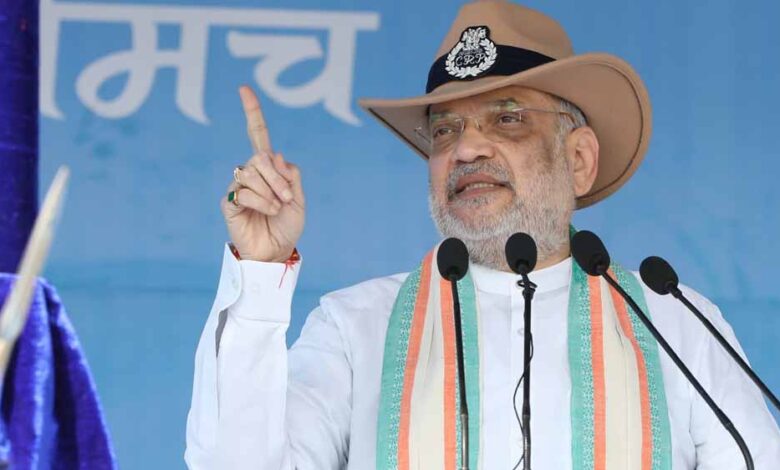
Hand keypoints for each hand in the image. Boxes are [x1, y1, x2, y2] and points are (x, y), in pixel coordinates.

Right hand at [220, 86, 304, 262]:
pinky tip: (267, 212)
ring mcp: (238, 186)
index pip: (258, 135)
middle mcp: (251, 172)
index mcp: (269, 168)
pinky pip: (243, 191)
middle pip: (260, 157)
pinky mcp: (229, 202)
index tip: (244, 89)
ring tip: (277, 209)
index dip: (252, 112)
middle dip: (278, 178)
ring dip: (271, 192)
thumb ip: (291, 175)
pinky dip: (261, 201)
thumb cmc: (287, 226)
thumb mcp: (299, 199)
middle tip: (287, 199)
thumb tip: (275, 155)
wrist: (276, 252)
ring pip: (251, 172)